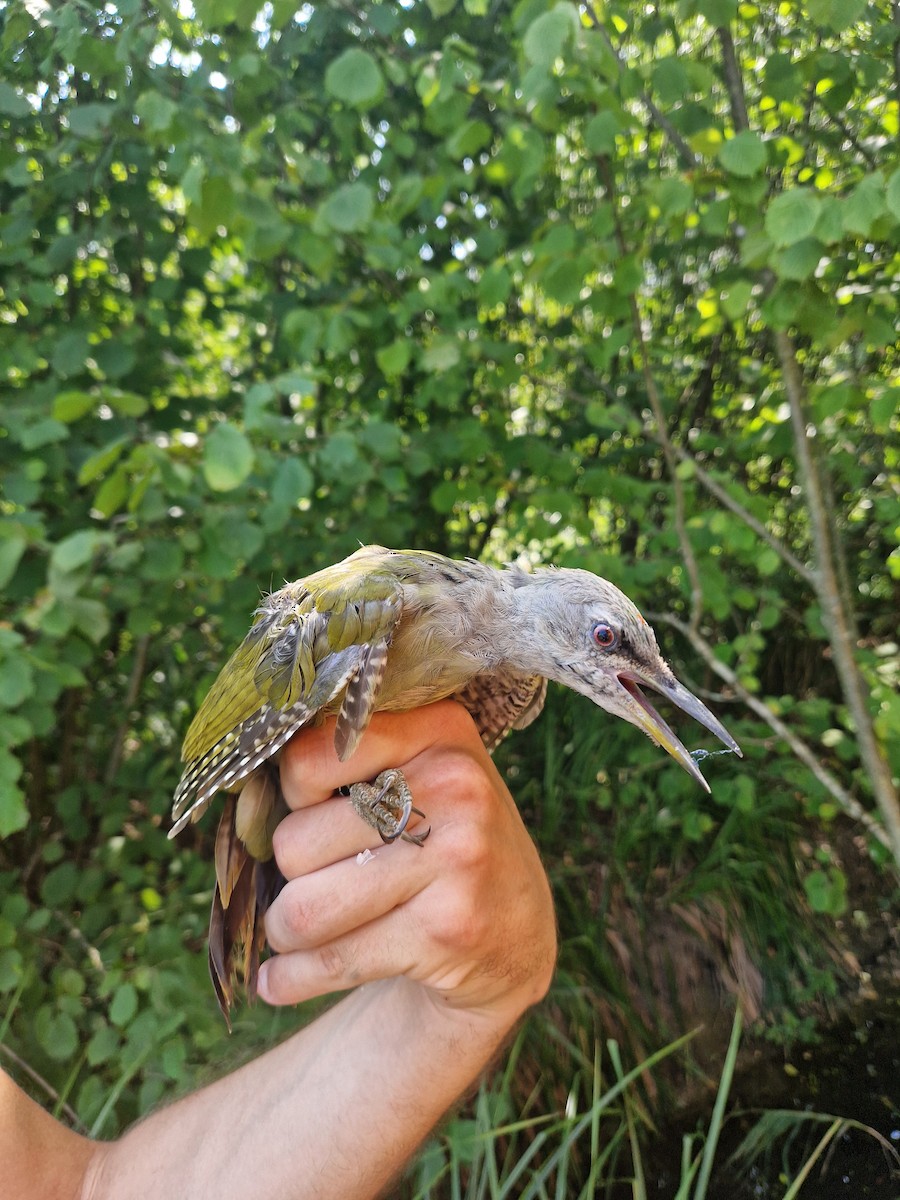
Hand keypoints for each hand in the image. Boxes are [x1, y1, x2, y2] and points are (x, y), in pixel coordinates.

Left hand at [258, 700, 556, 1028]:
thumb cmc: (440, 841)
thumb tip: (240, 797)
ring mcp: (456, 859)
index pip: (307, 758)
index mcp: (438, 729)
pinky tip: (279, 983)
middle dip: (289, 874)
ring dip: (285, 932)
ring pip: (303, 909)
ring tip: (298, 932)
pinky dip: (289, 981)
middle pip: (295, 841)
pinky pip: (330, 962)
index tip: (312, 813)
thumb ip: (347, 762)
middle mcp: (454, 784)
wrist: (518, 931)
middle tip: (318, 882)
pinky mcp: (448, 929)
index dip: (292, 796)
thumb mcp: (421, 773)